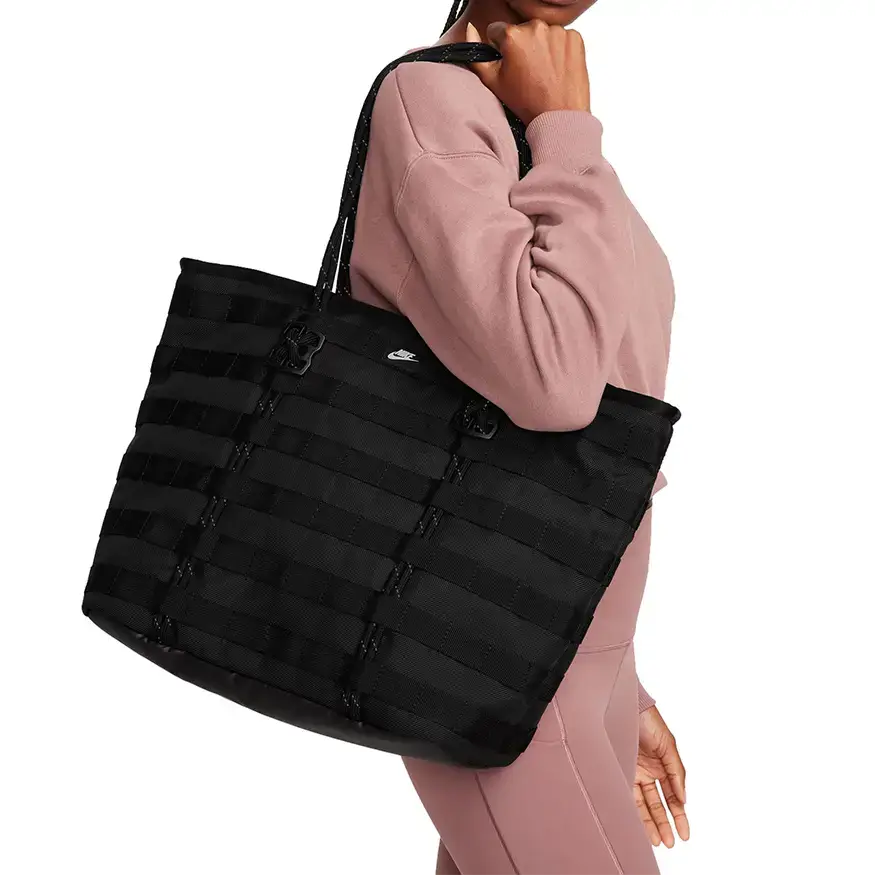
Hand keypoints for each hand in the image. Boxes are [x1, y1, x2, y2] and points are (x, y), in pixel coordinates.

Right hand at [465, 18, 590, 126]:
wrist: (560, 116)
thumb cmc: (529, 103)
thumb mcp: (493, 82)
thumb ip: (476, 54)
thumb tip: (470, 30)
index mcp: (513, 36)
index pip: (497, 30)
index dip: (500, 48)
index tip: (509, 62)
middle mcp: (536, 28)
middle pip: (522, 30)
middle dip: (522, 46)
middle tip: (527, 72)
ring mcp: (558, 31)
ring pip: (542, 33)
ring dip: (541, 47)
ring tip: (543, 72)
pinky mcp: (574, 38)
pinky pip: (562, 38)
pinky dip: (559, 49)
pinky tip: (556, 68)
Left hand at [634, 705, 689, 847]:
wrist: (624, 704)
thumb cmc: (648, 721)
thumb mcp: (668, 745)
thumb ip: (676, 772)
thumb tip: (683, 799)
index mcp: (662, 766)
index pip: (673, 797)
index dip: (679, 816)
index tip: (684, 834)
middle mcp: (647, 772)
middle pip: (657, 804)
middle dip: (664, 824)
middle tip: (669, 842)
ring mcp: (632, 772)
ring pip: (642, 803)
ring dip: (649, 822)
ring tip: (656, 841)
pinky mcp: (618, 770)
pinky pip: (626, 794)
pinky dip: (632, 810)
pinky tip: (638, 824)